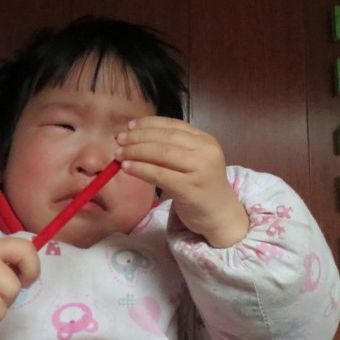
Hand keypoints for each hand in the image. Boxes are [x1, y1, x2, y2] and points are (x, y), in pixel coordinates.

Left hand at [115, 116, 248, 247]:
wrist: (220, 215)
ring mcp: (200, 170)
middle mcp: (206, 151)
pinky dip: (140, 169)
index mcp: (205, 140)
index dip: (148, 124)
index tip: (129, 126)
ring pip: (161, 154)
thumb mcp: (192, 161)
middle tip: (119, 140)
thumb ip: (173, 147)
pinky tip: (127, 167)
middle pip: (165, 138)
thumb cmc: (200, 186)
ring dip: (135, 152)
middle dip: (138, 137)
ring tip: (119, 154)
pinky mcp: (191, 189)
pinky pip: (159, 174)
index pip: (173, 125)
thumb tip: (134, 136)